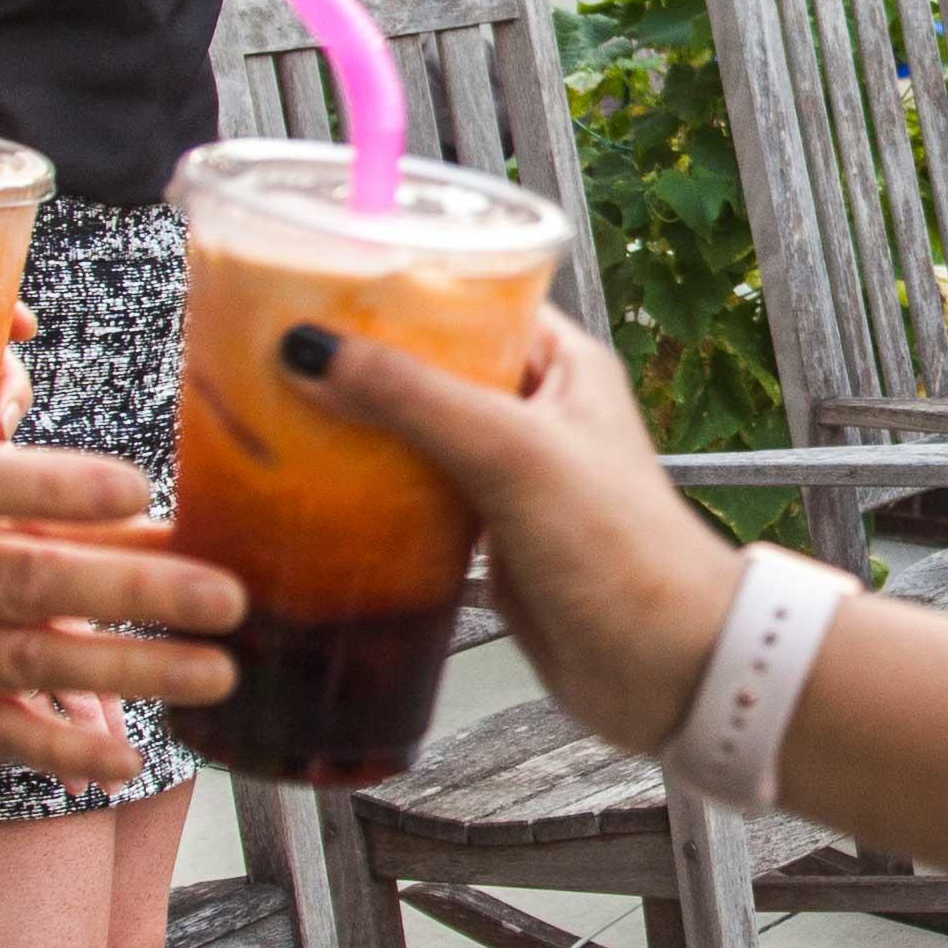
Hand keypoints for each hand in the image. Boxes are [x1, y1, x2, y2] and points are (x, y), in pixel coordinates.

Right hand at [0, 440, 243, 779]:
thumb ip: (11, 503)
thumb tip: (151, 520)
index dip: (54, 486)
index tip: (139, 489)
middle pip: (21, 582)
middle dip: (133, 591)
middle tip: (229, 596)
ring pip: (22, 661)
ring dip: (129, 670)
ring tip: (217, 672)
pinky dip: (60, 746)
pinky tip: (127, 758)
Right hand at [286, 311, 744, 753]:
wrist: (666, 665)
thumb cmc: (624, 550)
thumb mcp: (512, 452)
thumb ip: (415, 397)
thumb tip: (317, 350)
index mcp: (562, 366)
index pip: (474, 298)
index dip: (403, 289)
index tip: (324, 282)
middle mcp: (537, 413)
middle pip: (434, 368)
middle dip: (366, 364)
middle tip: (282, 351)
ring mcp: (512, 478)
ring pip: (419, 437)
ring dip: (362, 432)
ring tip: (281, 412)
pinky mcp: (491, 539)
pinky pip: (419, 501)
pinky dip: (375, 496)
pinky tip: (321, 493)